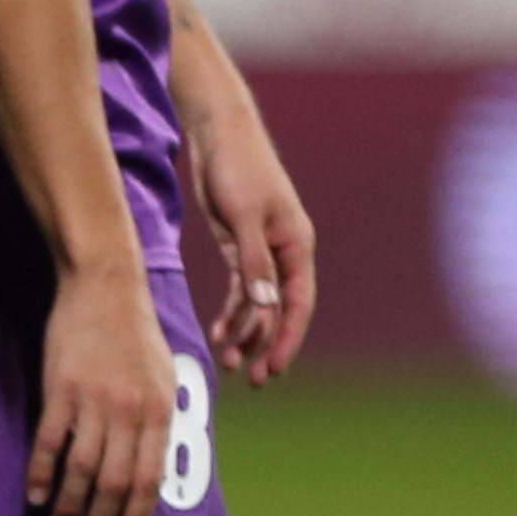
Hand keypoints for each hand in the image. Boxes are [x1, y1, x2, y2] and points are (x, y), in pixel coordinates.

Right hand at [30, 266, 176, 515]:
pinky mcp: (61, 390)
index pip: (150, 479)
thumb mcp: (164, 376)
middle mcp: (131, 411)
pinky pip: (49, 442)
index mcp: (160, 410)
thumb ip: (159, 422)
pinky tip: (35, 494)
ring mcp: (94, 401)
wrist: (105, 286)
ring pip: (82, 469)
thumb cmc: (134, 334)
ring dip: (69, 505)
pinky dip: (41, 473)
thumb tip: (154, 471)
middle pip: (116, 482)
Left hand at [186, 98, 315, 385]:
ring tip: (229, 362)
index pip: (297, 303)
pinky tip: (219, 334)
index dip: (287, 338)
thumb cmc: (237, 168)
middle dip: (268, 344)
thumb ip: (253, 260)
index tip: (275, 368)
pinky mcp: (240, 246)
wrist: (219, 136)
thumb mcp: (243, 215)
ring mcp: (263, 251)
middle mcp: (284, 252)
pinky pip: (242, 289)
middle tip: (255, 379)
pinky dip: (232, 312)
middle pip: (281, 309)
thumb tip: (265, 304)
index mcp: (296, 245)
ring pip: (260, 303)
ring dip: (247, 332)